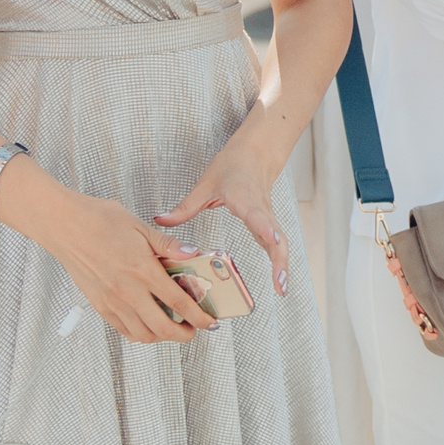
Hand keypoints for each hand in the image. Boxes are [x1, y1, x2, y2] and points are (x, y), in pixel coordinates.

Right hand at [24, 185, 216, 343]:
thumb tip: (193, 253)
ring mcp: (111, 301)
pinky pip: (123, 329)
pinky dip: (139, 332)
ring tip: (171, 327)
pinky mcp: (98, 305)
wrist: (64, 225)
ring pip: (142, 334)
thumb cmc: (99, 220)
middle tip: (192, 330)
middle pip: (162, 327)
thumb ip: (168, 244)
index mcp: (143, 270)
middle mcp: (128, 291)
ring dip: (161, 336)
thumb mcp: (140, 226)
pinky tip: (146, 323)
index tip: (209, 322)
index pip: (179, 302)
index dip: (198, 316)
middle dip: (183, 334)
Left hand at [155, 126, 294, 295]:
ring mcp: (267, 218)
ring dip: (282, 265)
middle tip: (279, 284)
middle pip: (276, 236)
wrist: (255, 154)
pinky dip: (280, 262)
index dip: (265, 227)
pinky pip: (278, 244)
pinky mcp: (269, 225)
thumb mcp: (205, 184)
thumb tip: (160, 219)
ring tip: (281, 289)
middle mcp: (260, 210)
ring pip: (281, 243)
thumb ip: (185, 206)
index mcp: (244, 198)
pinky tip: (279, 281)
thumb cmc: (232, 167)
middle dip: (279, 259)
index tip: (273, 240)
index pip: (256, 214)